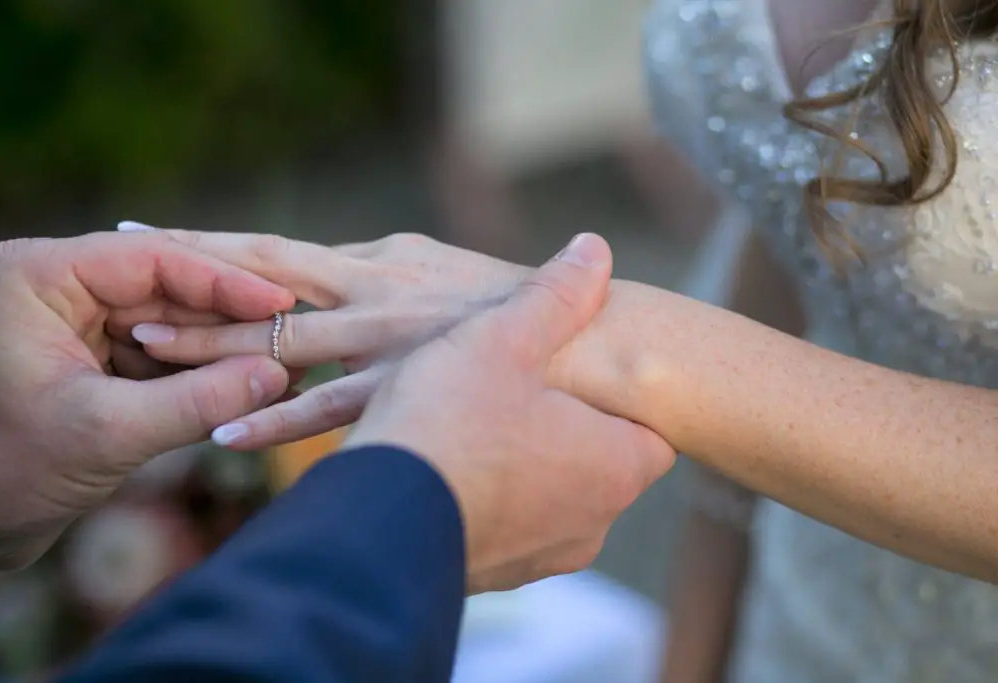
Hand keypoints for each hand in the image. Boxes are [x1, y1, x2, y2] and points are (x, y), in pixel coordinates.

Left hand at [0, 232, 294, 573]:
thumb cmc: (1, 474)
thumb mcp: (106, 434)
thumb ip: (196, 401)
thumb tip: (278, 373)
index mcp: (39, 276)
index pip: (152, 258)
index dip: (224, 282)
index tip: (282, 304)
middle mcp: (61, 287)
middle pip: (170, 285)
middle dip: (231, 317)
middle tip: (296, 331)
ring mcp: (81, 323)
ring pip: (176, 321)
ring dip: (227, 348)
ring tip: (286, 365)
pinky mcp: (99, 359)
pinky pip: (168, 355)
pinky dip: (207, 374)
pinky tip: (255, 388)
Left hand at [118, 222, 528, 447]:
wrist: (596, 340)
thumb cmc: (524, 312)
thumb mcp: (449, 279)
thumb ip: (398, 284)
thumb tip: (352, 288)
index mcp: (381, 259)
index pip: (277, 251)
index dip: (210, 244)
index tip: (147, 236)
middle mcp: (374, 287)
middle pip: (262, 277)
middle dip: (188, 275)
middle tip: (116, 273)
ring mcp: (387, 336)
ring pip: (281, 339)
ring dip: (212, 347)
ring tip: (142, 354)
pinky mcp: (409, 385)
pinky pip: (329, 407)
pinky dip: (273, 421)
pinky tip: (224, 436)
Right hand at [344, 233, 674, 592]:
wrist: (373, 523)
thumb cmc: (449, 425)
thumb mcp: (503, 340)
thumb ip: (556, 295)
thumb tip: (596, 249)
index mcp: (615, 465)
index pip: (650, 428)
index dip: (615, 394)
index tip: (578, 372)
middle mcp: (591, 524)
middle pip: (596, 461)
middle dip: (561, 426)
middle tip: (515, 390)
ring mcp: (541, 558)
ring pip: (547, 497)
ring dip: (520, 464)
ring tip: (471, 425)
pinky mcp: (491, 577)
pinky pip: (502, 526)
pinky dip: (483, 497)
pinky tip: (443, 465)